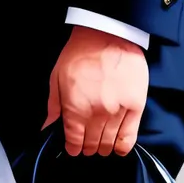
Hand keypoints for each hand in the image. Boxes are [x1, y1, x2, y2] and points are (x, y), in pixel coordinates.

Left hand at [43, 25, 148, 156]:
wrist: (109, 33)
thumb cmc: (81, 53)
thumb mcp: (57, 77)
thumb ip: (54, 105)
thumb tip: (47, 127)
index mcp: (76, 109)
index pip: (74, 142)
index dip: (73, 148)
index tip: (73, 148)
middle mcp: (97, 114)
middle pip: (92, 144)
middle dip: (87, 148)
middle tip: (87, 146)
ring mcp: (118, 111)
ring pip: (109, 143)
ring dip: (103, 148)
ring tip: (101, 145)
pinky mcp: (135, 106)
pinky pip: (129, 136)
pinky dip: (123, 146)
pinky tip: (118, 148)